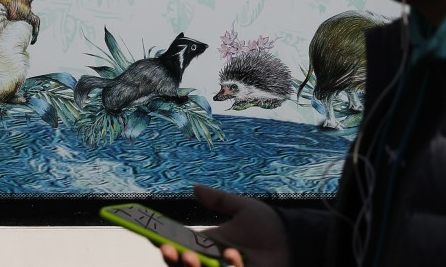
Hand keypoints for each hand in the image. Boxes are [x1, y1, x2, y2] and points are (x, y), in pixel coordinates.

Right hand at [159, 184, 289, 266]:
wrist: (294, 240)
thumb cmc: (268, 225)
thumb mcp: (242, 208)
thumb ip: (218, 200)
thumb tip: (195, 187)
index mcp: (209, 245)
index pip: (179, 247)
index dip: (163, 243)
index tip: (151, 234)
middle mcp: (213, 262)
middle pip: (182, 266)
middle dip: (172, 260)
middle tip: (168, 249)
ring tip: (190, 255)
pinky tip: (232, 256)